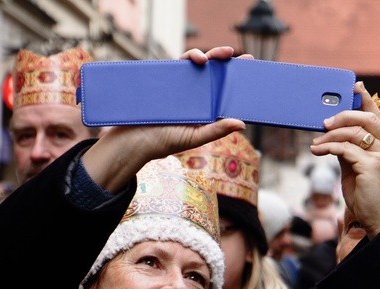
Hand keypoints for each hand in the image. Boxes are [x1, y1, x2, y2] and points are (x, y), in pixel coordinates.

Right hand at [83, 47, 245, 191]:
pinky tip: (196, 59)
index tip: (248, 65)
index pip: (223, 90)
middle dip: (222, 61)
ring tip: (211, 58)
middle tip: (232, 54)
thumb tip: (242, 123)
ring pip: (195, 65)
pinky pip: (178, 65)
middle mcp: (193, 96)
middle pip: (211, 74)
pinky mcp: (164, 80)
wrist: (132, 139)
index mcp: (204, 109)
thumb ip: (217, 130)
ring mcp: (179, 87)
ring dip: (206, 56)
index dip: (235, 78)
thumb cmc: (164, 142)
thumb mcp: (194, 138)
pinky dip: (188, 58)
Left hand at [309, 81, 379, 237]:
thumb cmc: (369, 198)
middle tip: (325, 122)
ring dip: (331, 135)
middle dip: (344, 116)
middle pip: (366, 120)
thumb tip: (333, 139)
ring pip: (354, 134)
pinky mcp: (371, 167)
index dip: (367, 100)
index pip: (378, 117)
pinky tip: (317, 150)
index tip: (355, 86)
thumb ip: (350, 153)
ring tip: (317, 141)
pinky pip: (346, 150)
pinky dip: (328, 147)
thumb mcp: (357, 171)